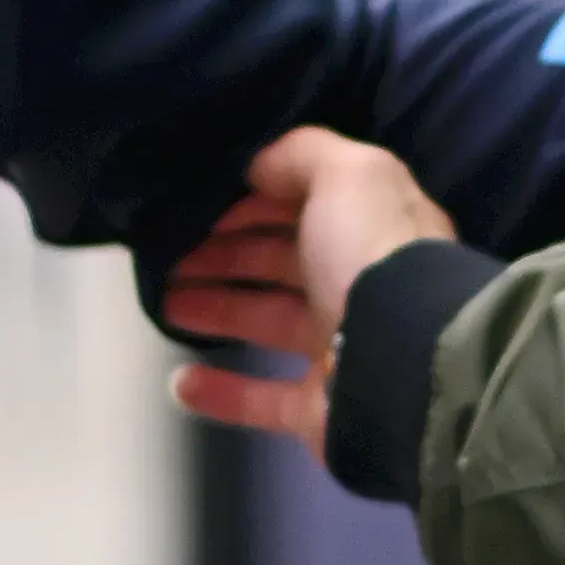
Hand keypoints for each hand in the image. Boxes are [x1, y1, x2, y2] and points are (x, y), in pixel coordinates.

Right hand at [160, 129, 461, 450]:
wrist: (402, 364)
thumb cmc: (372, 256)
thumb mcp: (348, 174)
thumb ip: (302, 155)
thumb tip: (258, 165)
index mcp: (372, 228)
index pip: (309, 205)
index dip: (255, 200)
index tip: (201, 203)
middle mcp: (359, 285)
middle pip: (281, 262)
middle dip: (225, 253)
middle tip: (168, 253)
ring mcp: (340, 351)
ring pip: (267, 323)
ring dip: (214, 311)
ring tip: (163, 303)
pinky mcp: (320, 409)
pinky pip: (263, 401)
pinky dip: (221, 393)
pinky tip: (180, 382)